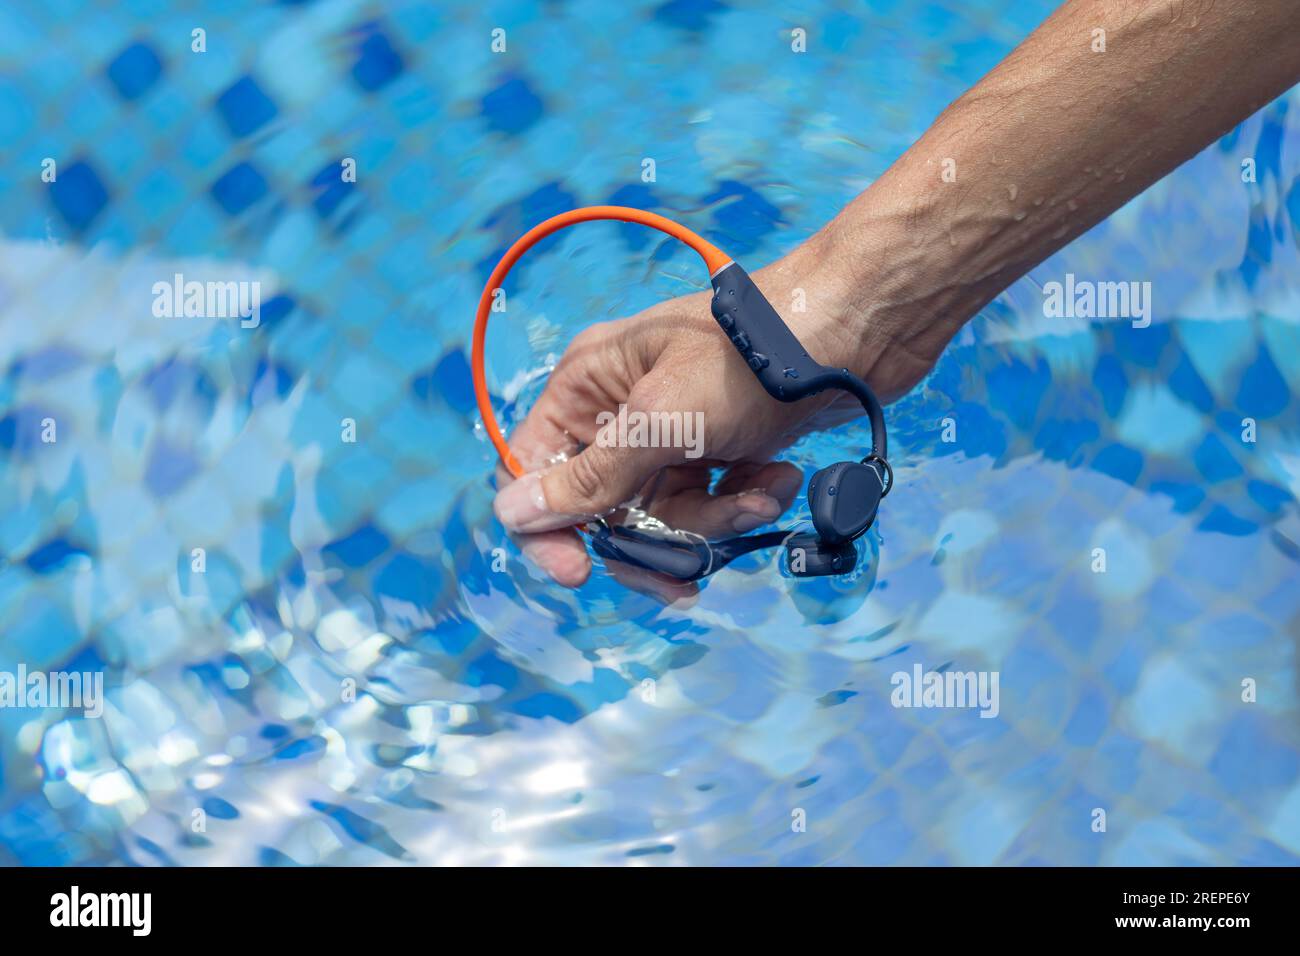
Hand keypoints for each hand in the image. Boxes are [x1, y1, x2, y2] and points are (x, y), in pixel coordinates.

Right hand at [491, 231, 950, 591]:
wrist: (856, 331)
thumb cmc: (751, 357)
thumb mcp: (665, 421)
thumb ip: (591, 478)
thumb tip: (511, 516)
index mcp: (588, 385)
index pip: (533, 468)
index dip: (548, 526)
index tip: (580, 571)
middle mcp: (620, 409)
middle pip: (602, 508)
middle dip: (654, 539)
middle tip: (688, 569)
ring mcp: (673, 431)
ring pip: (663, 517)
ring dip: (715, 522)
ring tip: (763, 496)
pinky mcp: (720, 448)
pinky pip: (710, 504)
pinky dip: (746, 503)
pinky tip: (781, 480)